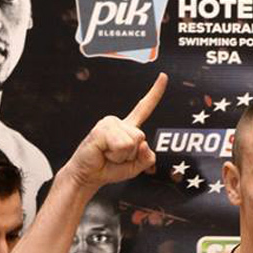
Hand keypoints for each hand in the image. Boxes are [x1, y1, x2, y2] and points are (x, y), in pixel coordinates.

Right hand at [65, 73, 167, 189]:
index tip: (163, 76)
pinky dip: (116, 155)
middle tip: (115, 157)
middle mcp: (120, 122)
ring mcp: (110, 123)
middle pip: (142, 137)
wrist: (88, 175)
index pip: (144, 108)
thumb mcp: (137, 166)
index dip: (155, 92)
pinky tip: (103, 152)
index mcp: (129, 128)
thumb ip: (148, 157)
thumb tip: (143, 143)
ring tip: (109, 154)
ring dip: (123, 156)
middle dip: (132, 155)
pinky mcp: (102, 129)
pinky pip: (122, 145)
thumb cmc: (110, 168)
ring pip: (133, 142)